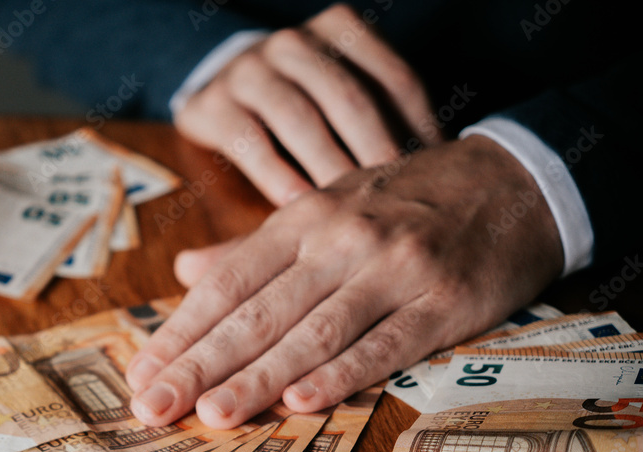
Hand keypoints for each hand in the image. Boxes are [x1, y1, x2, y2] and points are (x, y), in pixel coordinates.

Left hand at [126, 136, 563, 427]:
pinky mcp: (444, 302)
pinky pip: (386, 343)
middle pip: (258, 312)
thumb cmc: (400, 203)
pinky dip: (342, 373)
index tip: (141, 374)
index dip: (181, 331)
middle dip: (200, 364)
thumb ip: (252, 249)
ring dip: (259, 377)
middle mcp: (340, 241)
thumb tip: (183, 269)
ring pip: (314, 331)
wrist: (510, 182)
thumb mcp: (322, 209)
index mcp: (301, 221)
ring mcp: (394, 271)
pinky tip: (301, 401)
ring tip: (211, 416)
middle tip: (152, 408)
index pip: (227, 284)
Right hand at [174, 3, 441, 206]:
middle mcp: (292, 41)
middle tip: (401, 209)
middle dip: (377, 157)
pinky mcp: (210, 105)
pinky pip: (251, 145)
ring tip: (354, 219)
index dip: (419, 130)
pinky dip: (279, 179)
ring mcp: (247, 69)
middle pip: (349, 100)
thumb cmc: (301, 108)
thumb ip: (379, 120)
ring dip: (329, 172)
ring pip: (300, 121)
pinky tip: (299, 213)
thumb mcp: (340, 97)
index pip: (394, 79)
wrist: (217, 92)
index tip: (439, 178)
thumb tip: (445, 164)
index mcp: (339, 28)